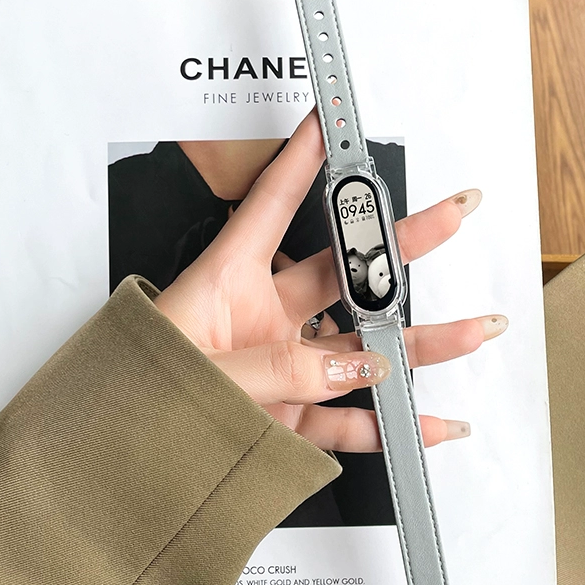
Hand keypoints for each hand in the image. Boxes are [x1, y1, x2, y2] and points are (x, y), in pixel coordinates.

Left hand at [154, 111, 506, 451]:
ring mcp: (281, 367)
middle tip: (448, 215)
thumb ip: (278, 367)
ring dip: (419, 344)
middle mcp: (261, 316)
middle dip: (399, 244)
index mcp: (225, 281)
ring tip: (472, 330)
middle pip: (343, 272)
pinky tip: (430, 424)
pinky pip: (348, 419)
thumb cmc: (131, 398)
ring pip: (362, 349)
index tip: (334, 119)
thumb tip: (355, 364)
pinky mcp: (287, 417)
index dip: (304, 158)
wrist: (113, 465)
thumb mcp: (200, 371)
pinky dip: (390, 425)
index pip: (272, 204)